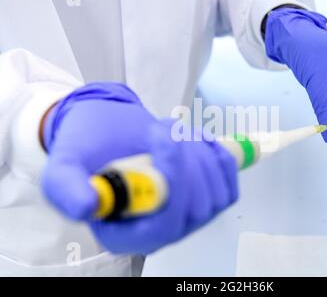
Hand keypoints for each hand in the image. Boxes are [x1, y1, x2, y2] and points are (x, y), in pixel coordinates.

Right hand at [42, 83, 237, 253]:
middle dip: (185, 159)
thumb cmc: (89, 148)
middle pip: (195, 209)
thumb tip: (86, 206)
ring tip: (171, 131)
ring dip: (198, 152)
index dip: (172, 182)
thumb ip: (66, 188)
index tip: (162, 137)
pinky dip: (217, 153)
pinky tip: (194, 139)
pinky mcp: (206, 196)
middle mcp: (160, 232)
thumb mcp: (64, 165)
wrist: (110, 130)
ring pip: (215, 195)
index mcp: (124, 234)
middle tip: (161, 127)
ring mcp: (187, 217)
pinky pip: (227, 183)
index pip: (163, 227)